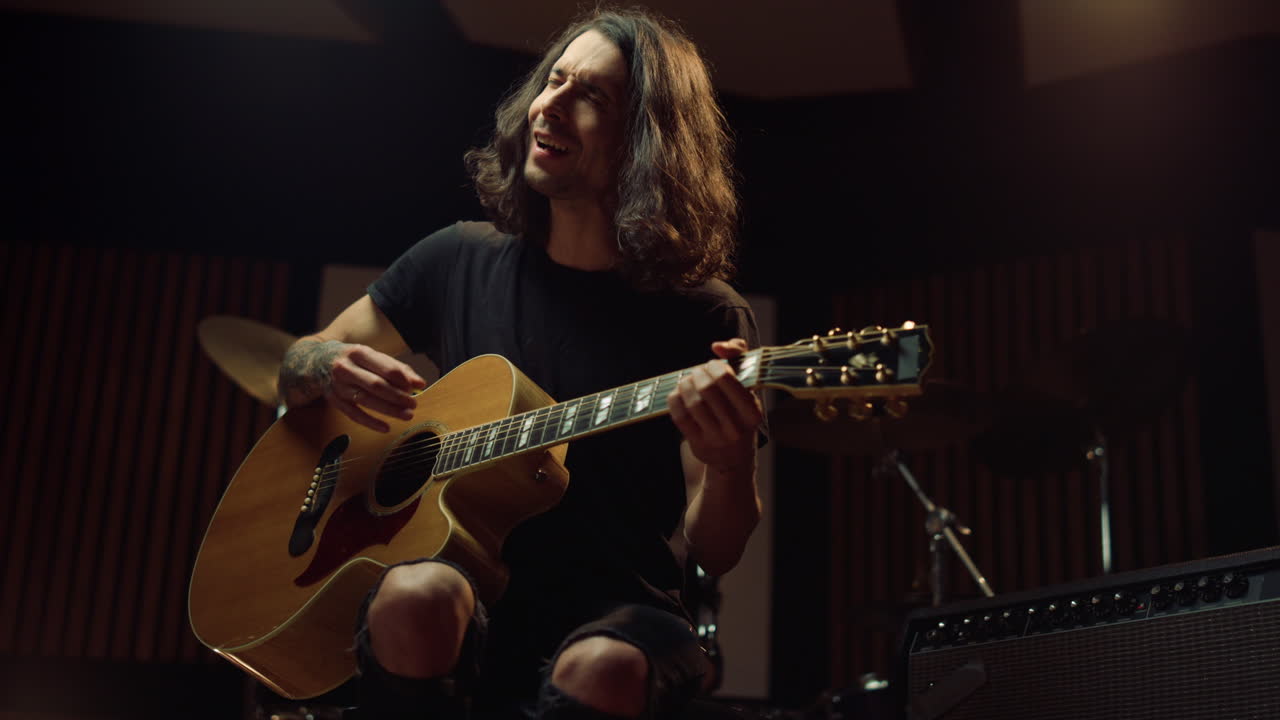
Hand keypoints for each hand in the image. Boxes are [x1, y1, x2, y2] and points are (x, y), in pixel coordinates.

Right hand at [281, 339, 425, 431]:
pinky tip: (386, 427)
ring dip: (389, 410)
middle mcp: (345, 368)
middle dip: (398, 397)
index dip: (403, 379)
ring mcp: (338, 385)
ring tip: (407, 415)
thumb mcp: (372, 355)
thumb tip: (419, 383)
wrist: (316, 361)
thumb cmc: (353, 359)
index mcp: (358, 352)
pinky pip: (353, 414)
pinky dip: (371, 422)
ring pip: (366, 400)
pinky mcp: (334, 400)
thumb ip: (396, 368)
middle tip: (414, 403)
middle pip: (376, 385)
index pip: (385, 367)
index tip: (416, 386)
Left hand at [668, 338, 762, 471]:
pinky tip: (680, 393)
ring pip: (692, 402)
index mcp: (752, 412)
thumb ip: (740, 355)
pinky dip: (675, 398)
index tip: (713, 366)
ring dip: (686, 384)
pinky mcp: (698, 444)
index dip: (714, 367)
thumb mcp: (748, 386)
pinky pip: (679, 415)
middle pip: (707, 388)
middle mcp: (736, 427)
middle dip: (698, 373)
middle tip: (698, 372)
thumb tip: (718, 346)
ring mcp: (716, 438)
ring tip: (688, 381)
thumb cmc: (740, 411)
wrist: (733, 456)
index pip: (726, 379)